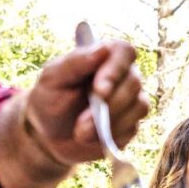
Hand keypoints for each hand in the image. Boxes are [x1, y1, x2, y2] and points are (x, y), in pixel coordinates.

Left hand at [24, 40, 148, 164]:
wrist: (50, 136)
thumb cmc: (50, 100)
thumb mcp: (53, 79)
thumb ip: (75, 62)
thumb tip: (103, 49)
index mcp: (103, 57)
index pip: (123, 52)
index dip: (116, 69)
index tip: (99, 90)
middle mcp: (122, 76)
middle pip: (133, 82)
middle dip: (110, 105)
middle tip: (83, 122)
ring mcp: (130, 101)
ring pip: (138, 106)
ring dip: (111, 122)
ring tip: (81, 133)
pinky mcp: (131, 124)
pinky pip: (132, 128)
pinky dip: (112, 135)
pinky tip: (91, 138)